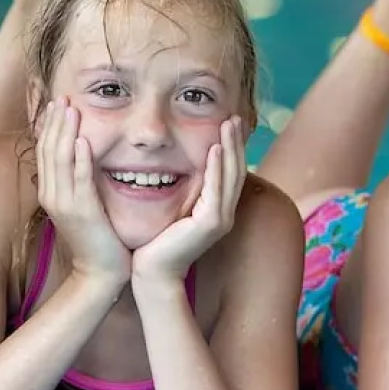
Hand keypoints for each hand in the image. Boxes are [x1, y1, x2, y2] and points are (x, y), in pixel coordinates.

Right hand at [35, 98, 130, 284]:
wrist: (99, 272)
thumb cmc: (97, 238)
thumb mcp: (82, 204)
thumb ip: (78, 181)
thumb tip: (81, 156)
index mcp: (50, 191)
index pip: (46, 150)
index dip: (49, 125)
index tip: (57, 102)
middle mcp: (51, 194)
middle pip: (49, 149)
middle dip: (55, 121)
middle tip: (62, 96)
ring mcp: (64, 203)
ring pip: (60, 160)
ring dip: (65, 132)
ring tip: (70, 108)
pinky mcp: (81, 212)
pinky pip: (79, 179)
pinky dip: (81, 158)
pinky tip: (84, 140)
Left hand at [131, 117, 246, 285]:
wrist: (152, 273)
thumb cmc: (156, 243)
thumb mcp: (172, 211)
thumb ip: (180, 193)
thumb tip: (170, 170)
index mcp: (216, 209)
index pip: (229, 172)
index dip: (231, 148)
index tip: (227, 123)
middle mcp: (223, 213)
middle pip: (236, 170)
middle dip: (235, 142)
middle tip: (233, 117)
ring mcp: (220, 219)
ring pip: (231, 176)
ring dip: (230, 148)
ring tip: (228, 124)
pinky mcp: (210, 223)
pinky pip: (217, 189)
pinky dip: (217, 167)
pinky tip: (215, 148)